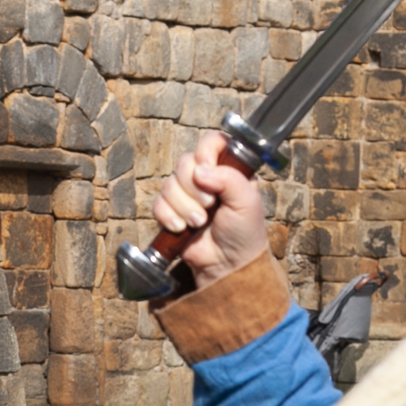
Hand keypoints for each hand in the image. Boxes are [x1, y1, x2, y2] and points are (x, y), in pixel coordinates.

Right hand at [148, 129, 269, 286]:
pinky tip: (181, 228)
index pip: (211, 142)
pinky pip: (158, 204)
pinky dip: (168, 217)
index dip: (205, 152)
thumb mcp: (247, 201)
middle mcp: (205, 177)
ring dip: (184, 207)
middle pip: (185, 163)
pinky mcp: (171, 212)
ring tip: (199, 222)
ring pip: (169, 184)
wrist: (227, 263)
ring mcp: (186, 194)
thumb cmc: (243, 232)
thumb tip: (201, 170)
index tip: (207, 169)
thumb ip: (229, 178)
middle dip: (193, 188)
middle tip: (209, 205)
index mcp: (227, 168)